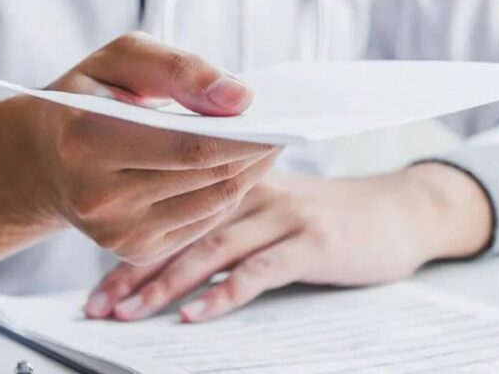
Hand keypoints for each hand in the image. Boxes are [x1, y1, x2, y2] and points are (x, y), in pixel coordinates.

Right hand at [0, 32, 279, 267]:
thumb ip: (180, 68)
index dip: (243, 132)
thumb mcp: (122, 58)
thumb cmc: (91, 95)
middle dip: (256, 149)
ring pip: (214, 201)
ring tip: (269, 140)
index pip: (191, 144)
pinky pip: (204, 221)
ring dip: (251, 171)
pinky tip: (240, 165)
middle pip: (208, 174)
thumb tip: (241, 98)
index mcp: (86, 139)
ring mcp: (117, 232)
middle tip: (284, 124)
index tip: (275, 112)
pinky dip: (230, 191)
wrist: (44, 158)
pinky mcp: (136, 250)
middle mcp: (98, 196)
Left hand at [84, 163, 491, 321]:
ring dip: (167, 283)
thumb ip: (231, 224)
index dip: (131, 252)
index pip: (173, 215)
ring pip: (213, 248)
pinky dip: (225, 294)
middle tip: (99, 307)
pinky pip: (260, 270)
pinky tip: (196, 316)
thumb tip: (172, 265)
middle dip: (136, 272)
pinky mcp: (313, 242)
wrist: (400, 211)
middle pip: (183, 230)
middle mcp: (256, 192)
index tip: (97, 292)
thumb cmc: (333, 218)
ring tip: (131, 313)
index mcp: (239, 182)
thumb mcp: (277, 210)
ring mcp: (286, 215)